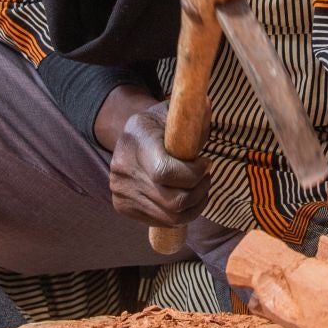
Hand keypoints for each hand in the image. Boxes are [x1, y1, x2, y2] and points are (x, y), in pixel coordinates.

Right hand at [102, 90, 210, 229]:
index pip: (165, 172)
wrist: (130, 138)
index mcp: (137, 139)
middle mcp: (123, 168)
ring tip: (200, 188)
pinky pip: (162, 222)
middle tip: (206, 177)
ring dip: (194, 205)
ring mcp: (120, 191)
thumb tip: (206, 106)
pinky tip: (186, 197)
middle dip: (199, 191)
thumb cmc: (160, 125)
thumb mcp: (174, 112)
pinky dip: (181, 214)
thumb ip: (192, 111)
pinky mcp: (123, 206)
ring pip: (171, 216)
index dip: (193, 174)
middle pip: (172, 201)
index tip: (207, 163)